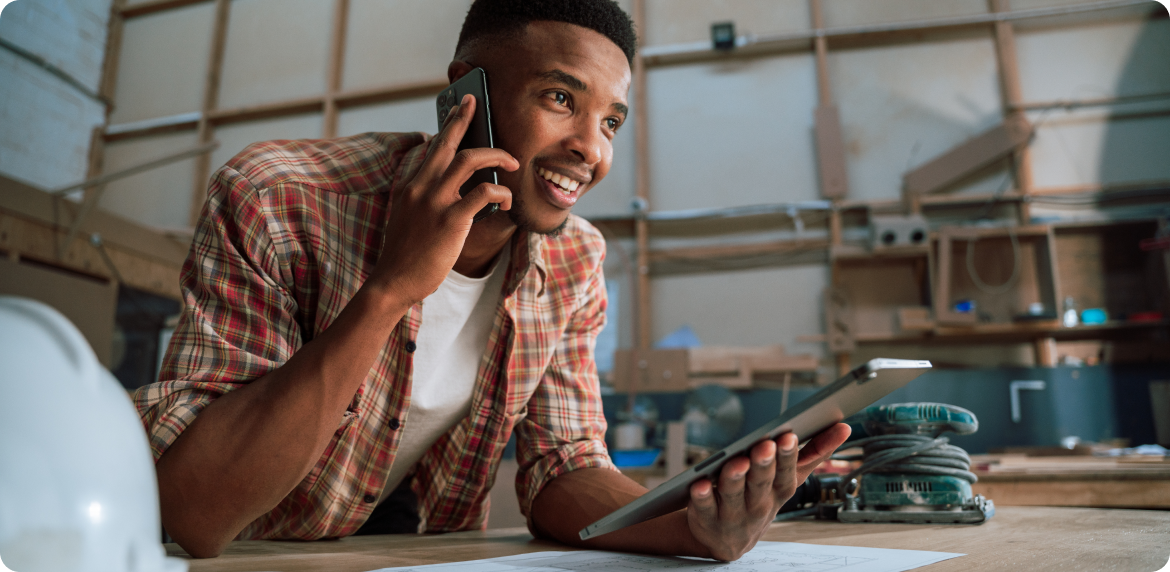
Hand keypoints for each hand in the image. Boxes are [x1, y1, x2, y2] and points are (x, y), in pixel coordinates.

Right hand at [368, 94, 518, 303]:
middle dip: (464, 119)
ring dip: (496, 155)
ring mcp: (435, 202)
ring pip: (469, 160)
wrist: (393, 281)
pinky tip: (507, 200)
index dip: (448, 126)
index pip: (432, 147)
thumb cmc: (405, 254)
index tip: (460, 109)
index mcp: (411, 186)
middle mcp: (421, 187)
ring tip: (513, 163)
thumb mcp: (407, 217)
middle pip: (447, 143)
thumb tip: (447, 187)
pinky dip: (500, 192)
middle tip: (476, 103)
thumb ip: (422, 198)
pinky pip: (483, 193)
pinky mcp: (450, 220)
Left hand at [686, 423, 851, 560]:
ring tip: (736, 462)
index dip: (788, 456)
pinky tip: (698, 484)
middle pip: (761, 482)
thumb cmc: (761, 498)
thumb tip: (844, 427)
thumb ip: (815, 454)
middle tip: (765, 444)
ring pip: (734, 495)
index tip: (789, 436)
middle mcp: (758, 504)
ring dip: (735, 478)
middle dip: (764, 463)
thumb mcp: (789, 479)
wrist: (728, 538)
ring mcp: (732, 514)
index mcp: (779, 490)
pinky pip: (704, 508)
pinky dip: (702, 497)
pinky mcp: (706, 519)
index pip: (787, 473)